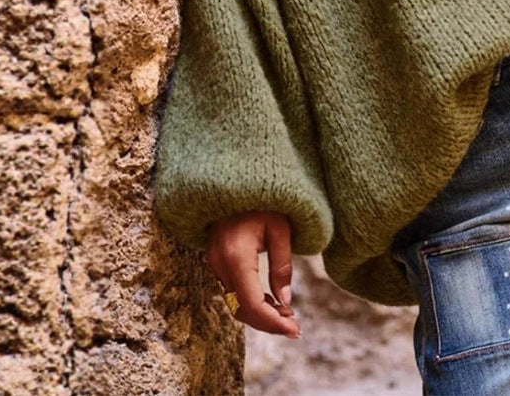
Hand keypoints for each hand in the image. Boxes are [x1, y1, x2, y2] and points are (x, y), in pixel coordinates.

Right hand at [205, 211, 300, 337]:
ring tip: (288, 316)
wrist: (237, 179)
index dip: (273, 323)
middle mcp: (220, 263)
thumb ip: (282, 266)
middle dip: (268, 323)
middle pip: (241, 310)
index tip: (295, 331)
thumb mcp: (281, 229)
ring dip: (260, 313)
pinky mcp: (215, 259)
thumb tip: (285, 302)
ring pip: (235, 303)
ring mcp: (213, 261)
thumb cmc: (264, 199)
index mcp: (236, 256)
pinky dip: (250, 301)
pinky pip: (232, 291)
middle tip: (295, 328)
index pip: (252, 304)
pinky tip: (272, 300)